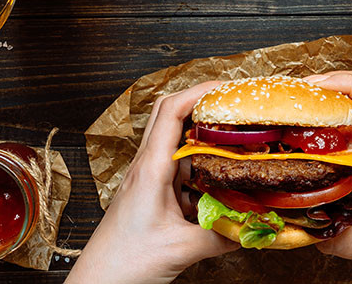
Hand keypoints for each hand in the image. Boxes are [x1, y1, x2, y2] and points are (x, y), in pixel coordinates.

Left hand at [66, 82, 238, 283]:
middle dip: (201, 103)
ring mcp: (148, 179)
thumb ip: (221, 236)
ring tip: (232, 137)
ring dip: (201, 134)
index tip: (227, 88)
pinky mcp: (151, 194)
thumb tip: (253, 227)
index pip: (171, 111)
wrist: (98, 283)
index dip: (199, 91)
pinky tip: (217, 179)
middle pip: (170, 115)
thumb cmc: (124, 262)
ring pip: (174, 141)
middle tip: (232, 105)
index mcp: (150, 169)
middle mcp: (147, 167)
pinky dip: (199, 164)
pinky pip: (177, 167)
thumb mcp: (181, 249)